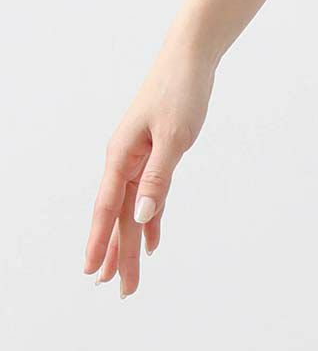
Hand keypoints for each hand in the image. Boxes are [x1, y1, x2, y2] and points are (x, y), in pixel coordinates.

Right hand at [84, 37, 215, 295]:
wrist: (190, 59)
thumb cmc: (181, 93)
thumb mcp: (174, 138)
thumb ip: (158, 178)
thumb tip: (142, 215)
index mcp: (122, 157)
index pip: (108, 209)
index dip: (101, 243)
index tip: (92, 272)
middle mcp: (125, 161)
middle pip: (120, 217)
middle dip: (119, 255)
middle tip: (120, 291)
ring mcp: (139, 159)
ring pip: (133, 210)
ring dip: (132, 243)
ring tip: (128, 277)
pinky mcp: (156, 155)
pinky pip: (149, 196)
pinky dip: (151, 219)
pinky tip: (152, 241)